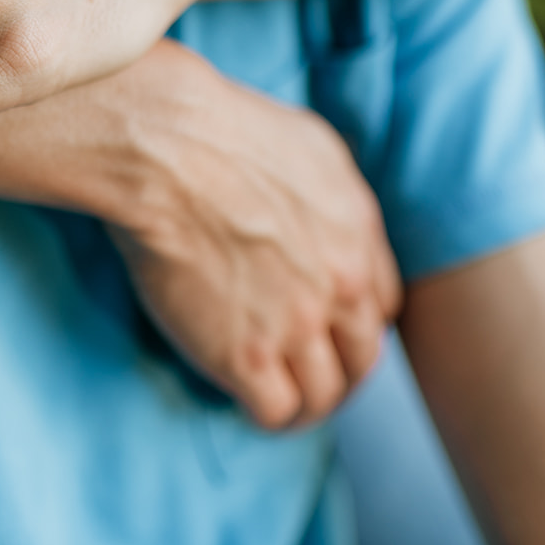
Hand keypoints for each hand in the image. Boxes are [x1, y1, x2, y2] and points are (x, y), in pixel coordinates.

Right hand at [0, 40, 402, 427]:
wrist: (164, 147)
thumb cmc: (218, 129)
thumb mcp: (308, 145)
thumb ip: (330, 194)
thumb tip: (323, 216)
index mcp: (358, 234)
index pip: (380, 305)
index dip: (352, 320)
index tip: (325, 324)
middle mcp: (340, 284)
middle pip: (362, 357)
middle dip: (339, 370)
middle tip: (308, 373)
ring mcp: (296, 325)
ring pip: (324, 395)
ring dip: (305, 403)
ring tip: (277, 398)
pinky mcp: (244, 356)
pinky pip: (275, 411)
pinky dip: (265, 415)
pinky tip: (242, 400)